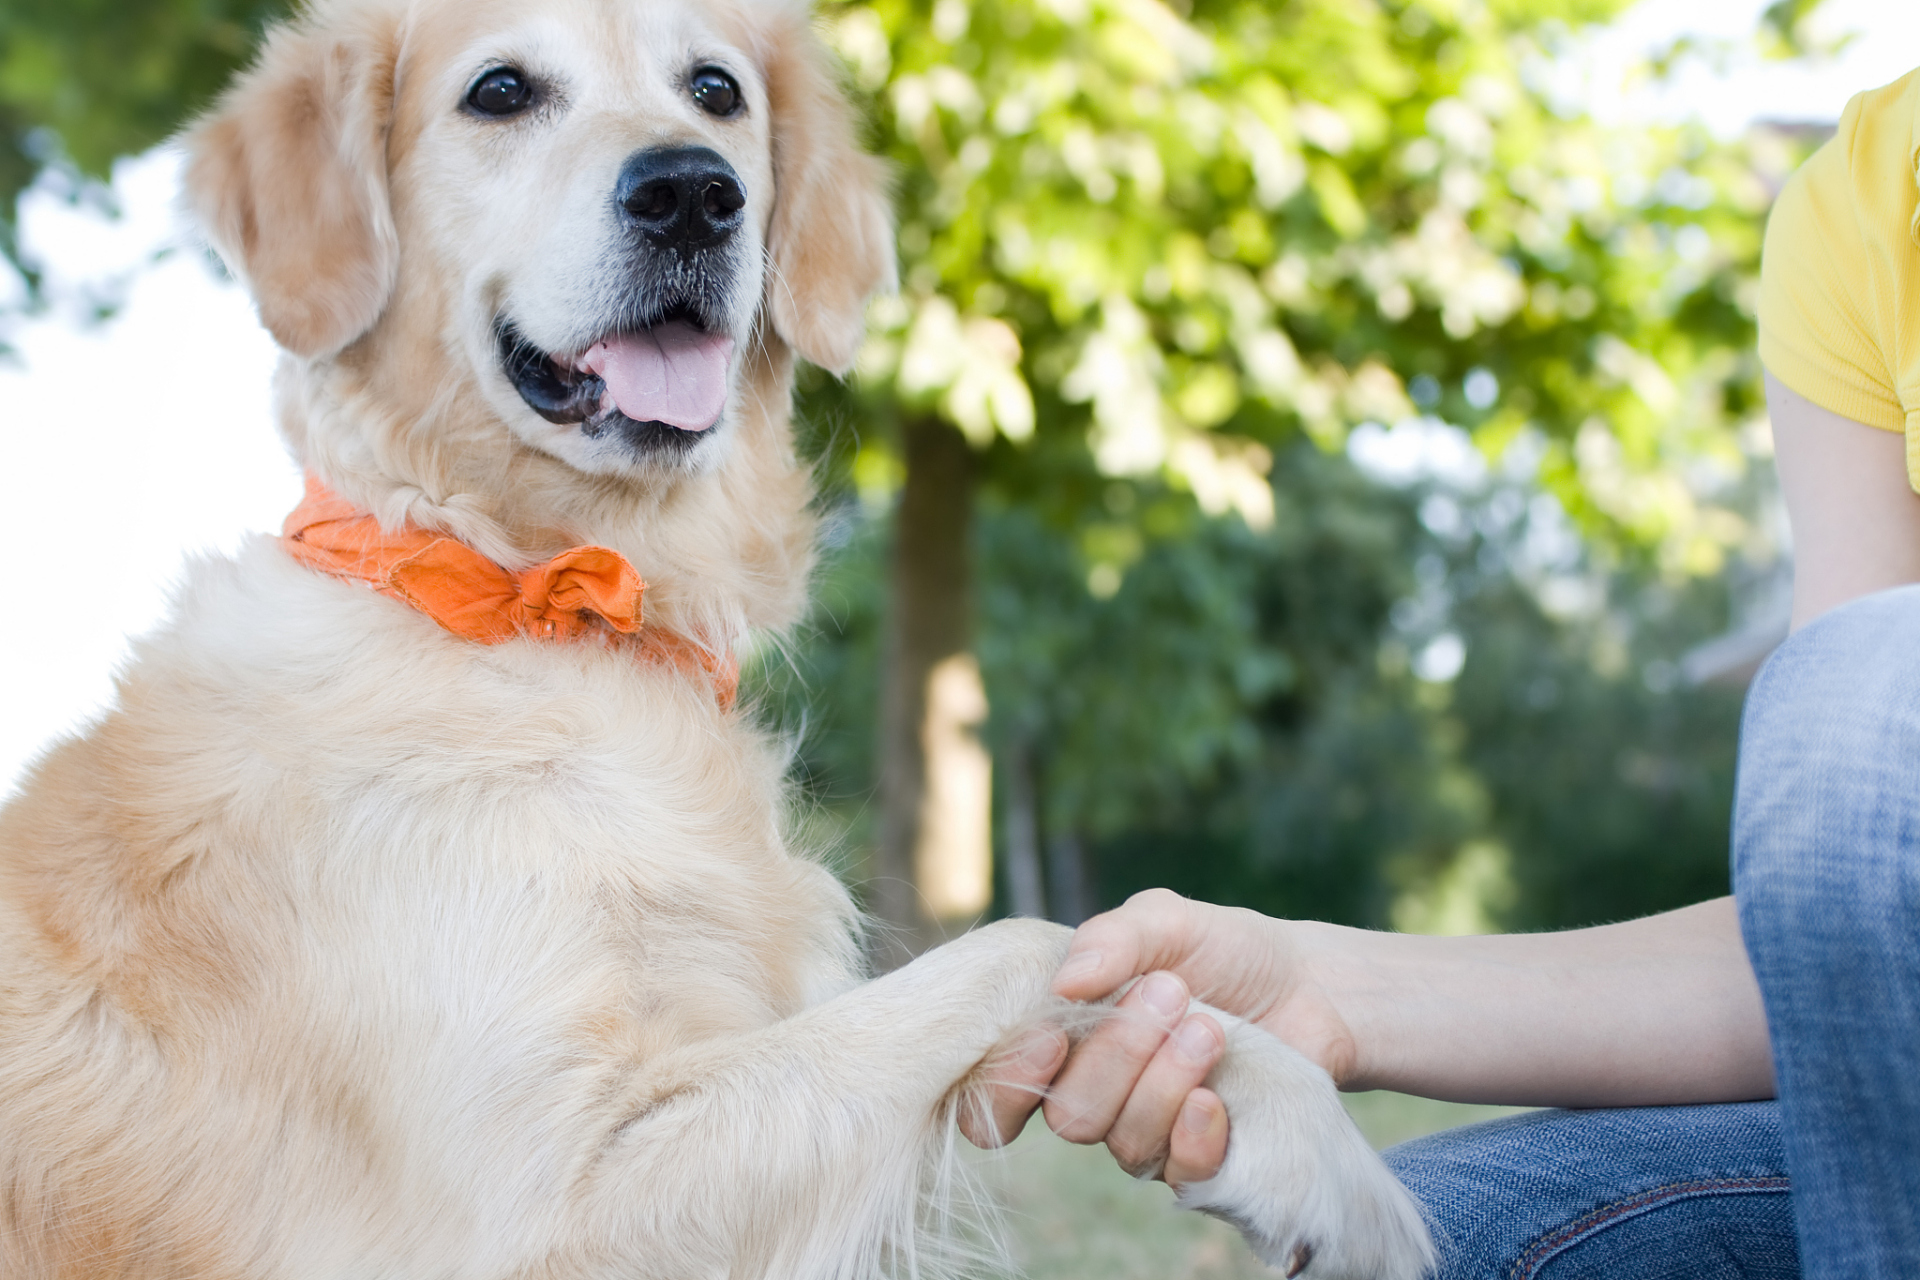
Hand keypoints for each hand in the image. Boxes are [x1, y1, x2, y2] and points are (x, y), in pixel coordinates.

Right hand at [962, 890, 1356, 1185]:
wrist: (1308, 985)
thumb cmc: (1221, 948)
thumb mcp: (1165, 920)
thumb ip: (1111, 938)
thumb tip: (1066, 984)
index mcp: (1059, 1036)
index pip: (991, 1092)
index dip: (1005, 1082)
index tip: (1051, 1038)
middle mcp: (1090, 1091)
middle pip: (1065, 1114)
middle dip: (1116, 1055)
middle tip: (1171, 992)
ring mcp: (1142, 1129)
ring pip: (1118, 1140)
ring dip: (1162, 1080)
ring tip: (1209, 1026)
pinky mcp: (1196, 1157)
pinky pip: (1174, 1173)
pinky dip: (1191, 1136)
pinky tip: (1214, 1098)